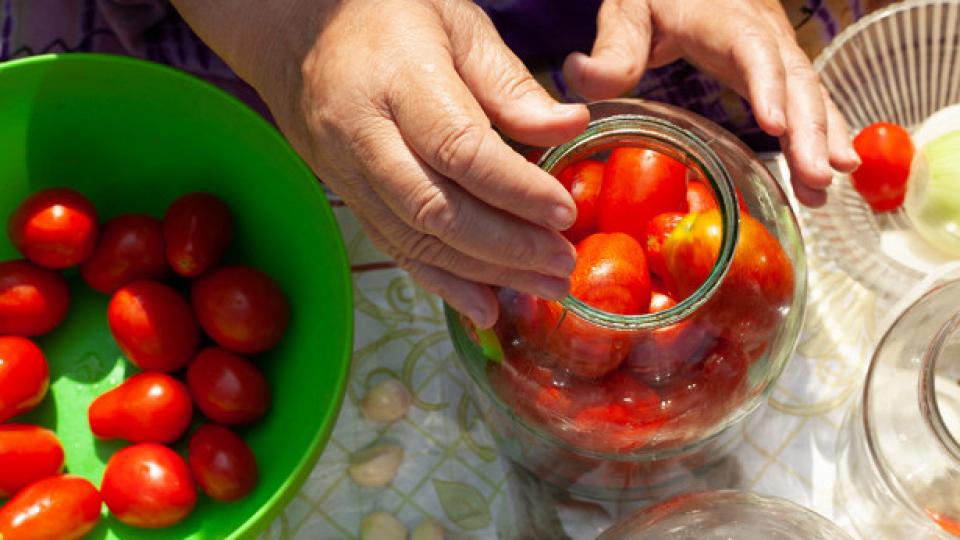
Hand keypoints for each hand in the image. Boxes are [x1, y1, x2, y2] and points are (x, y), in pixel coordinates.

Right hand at [173, 0, 590, 327]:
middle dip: (508, 247)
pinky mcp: (347, 198)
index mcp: (396, 79)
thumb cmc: (387, 14)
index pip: (460, 148)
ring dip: (486, 274)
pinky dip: (443, 283)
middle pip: (436, 209)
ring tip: (545, 289)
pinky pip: (395, 250)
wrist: (294, 31)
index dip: (516, 189)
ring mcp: (346, 174)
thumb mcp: (456, 25)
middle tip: (564, 265)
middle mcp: (362, 135)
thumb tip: (569, 128)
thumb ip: (509, 84)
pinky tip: (485, 306)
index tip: (565, 213)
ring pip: (417, 241)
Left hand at [562, 0, 859, 205]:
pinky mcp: (778, 66)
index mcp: (725, 17)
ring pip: (809, 92)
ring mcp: (776, 49)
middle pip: (793, 79)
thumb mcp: (628, 10)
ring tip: (825, 188)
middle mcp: (762, 31)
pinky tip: (831, 168)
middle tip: (814, 177)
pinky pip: (807, 98)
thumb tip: (583, 78)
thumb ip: (612, 48)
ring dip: (821, 140)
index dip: (768, 86)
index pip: (753, 49)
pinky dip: (823, 132)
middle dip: (808, 130)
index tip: (776, 127)